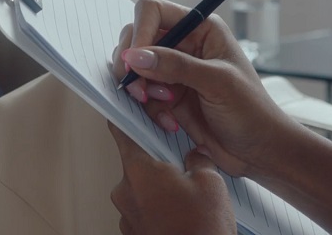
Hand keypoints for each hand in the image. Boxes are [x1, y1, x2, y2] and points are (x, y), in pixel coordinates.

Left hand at [108, 122, 234, 234]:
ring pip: (142, 188)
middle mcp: (124, 192)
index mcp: (138, 170)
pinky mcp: (134, 233)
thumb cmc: (202, 229)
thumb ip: (199, 159)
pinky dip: (159, 208)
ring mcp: (126, 215)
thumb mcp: (210, 182)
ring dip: (160, 188)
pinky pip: (144, 210)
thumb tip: (197, 155)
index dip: (128, 117)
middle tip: (183, 166)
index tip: (130, 109)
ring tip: (187, 197)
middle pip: (137, 162)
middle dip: (159, 161)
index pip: (121, 130)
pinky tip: (182, 213)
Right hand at [112, 0, 287, 178]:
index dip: (140, 32)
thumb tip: (135, 56)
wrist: (258, 150)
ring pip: (135, 68)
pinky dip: (149, 109)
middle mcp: (184, 44)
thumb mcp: (216, 83)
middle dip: (133, 65)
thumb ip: (175, 66)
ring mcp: (174, 71)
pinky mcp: (168, 95)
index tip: (133, 61)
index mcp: (201, 29)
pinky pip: (142, 94)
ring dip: (141, 90)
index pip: (154, 12)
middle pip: (137, 38)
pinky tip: (170, 122)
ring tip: (165, 107)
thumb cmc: (251, 111)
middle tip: (140, 90)